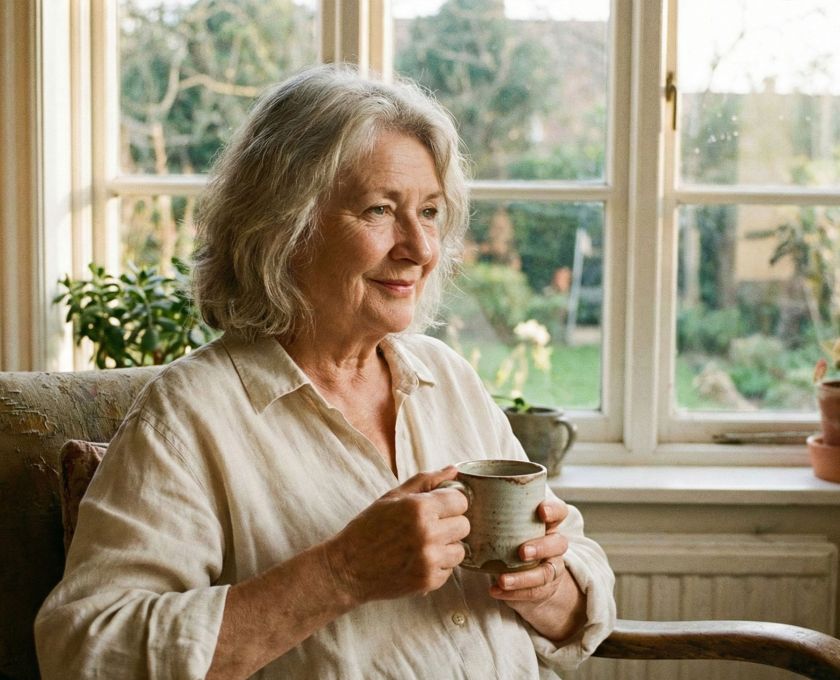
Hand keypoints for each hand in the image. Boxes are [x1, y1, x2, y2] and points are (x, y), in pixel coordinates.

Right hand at [325, 467, 469, 605]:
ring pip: (460, 550)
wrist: (347, 568)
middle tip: (429, 527)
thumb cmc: (368, 528)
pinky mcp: (428, 581)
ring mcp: (429, 560)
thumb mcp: (393, 497)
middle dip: (450, 524)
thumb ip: (426, 481)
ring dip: (446, 547)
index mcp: (419, 508)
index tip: (439, 508)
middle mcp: (427, 533)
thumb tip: (453, 470)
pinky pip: (449, 570)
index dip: (450, 503)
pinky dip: (438, 566)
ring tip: (424, 546)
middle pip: (464, 525)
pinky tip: (418, 561)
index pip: (460, 500)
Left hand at [490, 497, 569, 603]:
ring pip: (546, 573)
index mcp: (547, 524)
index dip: (554, 510)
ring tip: (502, 580)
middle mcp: (554, 545)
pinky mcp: (544, 588)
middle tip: (522, 552)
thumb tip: (463, 490)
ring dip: (523, 577)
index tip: (541, 511)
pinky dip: (513, 593)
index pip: (559, 512)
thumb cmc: (513, 540)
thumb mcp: (510, 525)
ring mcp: (551, 567)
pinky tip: (495, 590)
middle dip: (541, 547)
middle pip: (558, 544)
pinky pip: (533, 593)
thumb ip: (497, 511)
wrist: (529, 576)